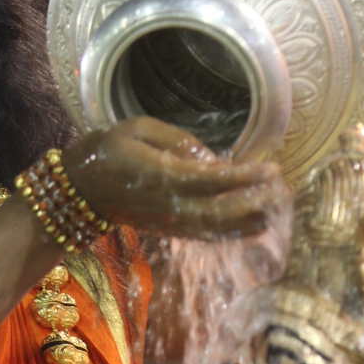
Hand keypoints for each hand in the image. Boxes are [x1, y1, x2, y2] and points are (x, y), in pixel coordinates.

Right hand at [64, 117, 285, 237]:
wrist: (79, 190)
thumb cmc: (107, 150)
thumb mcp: (137, 128)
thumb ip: (177, 141)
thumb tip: (213, 158)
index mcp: (159, 176)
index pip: (211, 181)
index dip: (244, 178)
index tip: (272, 169)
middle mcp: (167, 205)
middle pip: (220, 213)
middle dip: (255, 204)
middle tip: (284, 191)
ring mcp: (168, 222)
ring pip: (215, 229)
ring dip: (249, 221)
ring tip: (278, 209)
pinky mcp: (169, 230)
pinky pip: (206, 234)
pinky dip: (232, 231)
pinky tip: (254, 224)